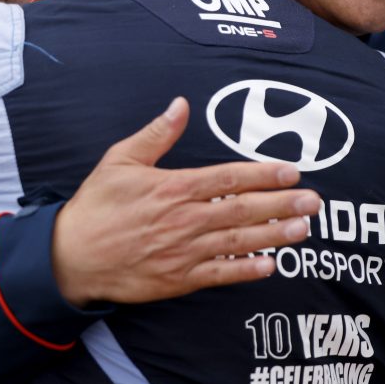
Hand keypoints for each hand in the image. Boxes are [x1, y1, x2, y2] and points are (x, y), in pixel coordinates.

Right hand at [52, 97, 318, 306]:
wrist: (71, 257)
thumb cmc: (96, 206)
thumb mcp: (120, 160)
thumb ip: (156, 134)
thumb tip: (180, 104)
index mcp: (173, 188)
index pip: (228, 178)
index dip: (263, 174)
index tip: (291, 171)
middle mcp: (184, 219)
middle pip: (242, 210)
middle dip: (281, 205)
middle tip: (313, 202)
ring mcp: (183, 251)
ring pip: (238, 241)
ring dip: (274, 236)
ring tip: (303, 230)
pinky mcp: (178, 279)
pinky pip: (219, 275)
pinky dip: (245, 270)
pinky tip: (270, 266)